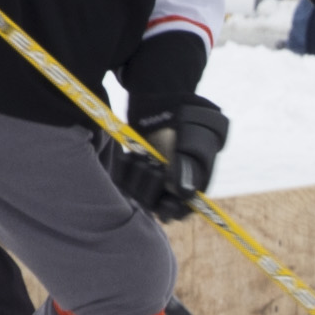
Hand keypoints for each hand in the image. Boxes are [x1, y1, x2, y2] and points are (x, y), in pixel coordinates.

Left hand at [102, 95, 228, 219]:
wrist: (164, 103)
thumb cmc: (185, 124)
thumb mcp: (192, 146)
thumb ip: (188, 170)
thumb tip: (184, 195)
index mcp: (189, 184)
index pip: (180, 212)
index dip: (172, 211)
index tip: (166, 202)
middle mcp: (168, 186)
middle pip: (154, 205)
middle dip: (152, 187)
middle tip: (156, 166)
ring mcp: (148, 178)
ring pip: (136, 195)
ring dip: (138, 176)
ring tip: (143, 156)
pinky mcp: (130, 170)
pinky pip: (122, 181)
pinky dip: (124, 169)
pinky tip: (131, 155)